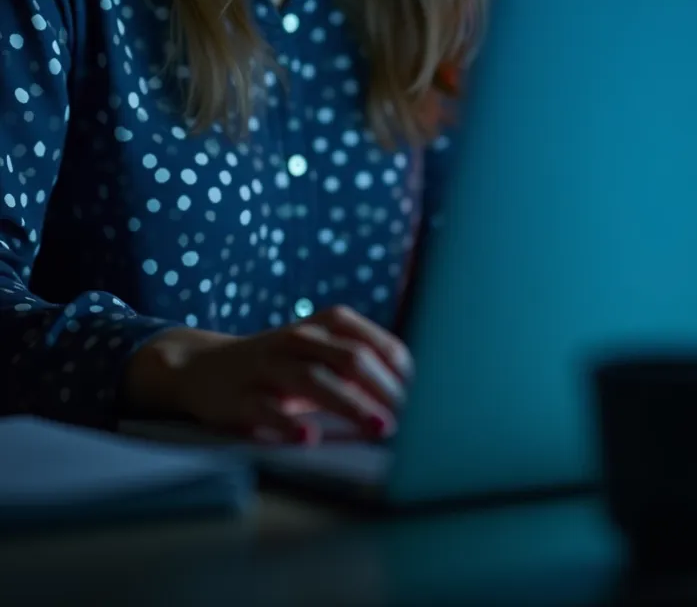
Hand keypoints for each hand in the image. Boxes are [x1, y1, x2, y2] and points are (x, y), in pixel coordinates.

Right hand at [122, 305, 412, 443]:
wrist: (202, 367)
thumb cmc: (280, 366)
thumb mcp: (320, 354)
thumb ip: (360, 367)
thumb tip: (413, 396)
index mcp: (324, 324)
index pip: (374, 342)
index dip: (402, 371)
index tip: (428, 399)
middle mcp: (298, 338)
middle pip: (349, 358)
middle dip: (385, 388)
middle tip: (414, 419)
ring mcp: (268, 365)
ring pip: (312, 379)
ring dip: (350, 405)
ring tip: (379, 426)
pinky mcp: (239, 396)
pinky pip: (265, 408)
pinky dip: (287, 423)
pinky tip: (308, 438)